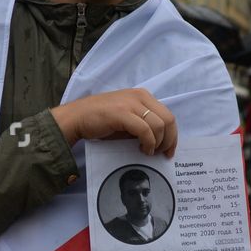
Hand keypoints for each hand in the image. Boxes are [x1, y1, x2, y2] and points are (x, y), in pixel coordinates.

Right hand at [50, 89, 177, 157]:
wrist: (77, 117)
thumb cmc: (101, 120)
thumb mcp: (127, 117)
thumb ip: (143, 123)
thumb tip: (159, 140)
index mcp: (143, 96)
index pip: (167, 114)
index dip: (172, 134)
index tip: (169, 150)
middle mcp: (140, 96)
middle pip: (168, 119)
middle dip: (169, 140)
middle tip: (162, 154)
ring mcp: (131, 104)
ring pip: (159, 125)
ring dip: (158, 143)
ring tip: (148, 152)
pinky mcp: (123, 113)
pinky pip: (145, 130)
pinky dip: (148, 143)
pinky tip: (143, 150)